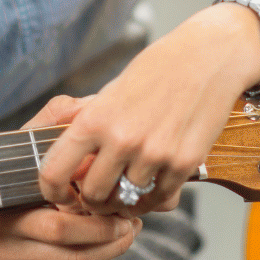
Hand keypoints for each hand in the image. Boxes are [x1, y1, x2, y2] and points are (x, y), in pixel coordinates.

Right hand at [0, 96, 140, 259]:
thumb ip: (56, 120)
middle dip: (113, 244)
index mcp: (5, 216)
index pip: (62, 227)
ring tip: (118, 238)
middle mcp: (1, 252)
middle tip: (131, 227)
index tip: (123, 212)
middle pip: (74, 258)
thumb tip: (90, 105)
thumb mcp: (25, 144)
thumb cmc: (11, 180)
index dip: (101, 224)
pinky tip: (93, 259)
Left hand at [34, 4, 259, 214]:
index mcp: (94, 119)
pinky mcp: (184, 163)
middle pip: (93, 196)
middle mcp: (121, 139)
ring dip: (127, 200)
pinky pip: (160, 198)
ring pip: (128, 202)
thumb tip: (66, 160)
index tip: (61, 195)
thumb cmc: (157, 70)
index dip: (52, 192)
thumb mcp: (110, 92)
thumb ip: (89, 126)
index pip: (54, 172)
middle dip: (93, 200)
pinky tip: (154, 183)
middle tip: (101, 195)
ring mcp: (154, 154)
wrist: (207, 57)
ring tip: (130, 186)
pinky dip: (155, 197)